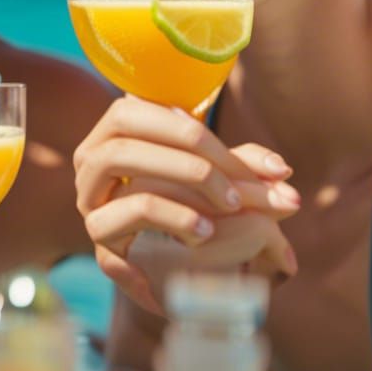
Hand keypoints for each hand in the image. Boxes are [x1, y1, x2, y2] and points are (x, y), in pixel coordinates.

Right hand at [74, 96, 299, 313]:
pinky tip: (204, 235)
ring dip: (179, 185)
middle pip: (125, 132)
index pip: (138, 107)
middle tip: (236, 195)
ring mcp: (89, 194)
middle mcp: (93, 155)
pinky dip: (168, 219)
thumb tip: (282, 170)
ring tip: (224, 211)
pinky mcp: (97, 233)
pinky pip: (120, 217)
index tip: (237, 163)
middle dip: (189, 160)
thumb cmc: (197, 205)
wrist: (173, 263)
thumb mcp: (220, 177)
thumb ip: (246, 168)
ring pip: (121, 168)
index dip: (187, 128)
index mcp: (119, 128)